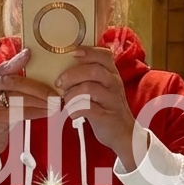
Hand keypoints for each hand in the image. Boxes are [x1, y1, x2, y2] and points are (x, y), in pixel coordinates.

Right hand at [0, 49, 56, 168]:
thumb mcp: (1, 96)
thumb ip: (13, 84)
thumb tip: (41, 75)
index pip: (5, 67)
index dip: (18, 60)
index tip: (30, 53)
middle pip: (14, 82)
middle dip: (38, 87)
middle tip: (55, 93)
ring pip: (19, 97)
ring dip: (40, 101)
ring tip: (55, 103)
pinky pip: (19, 112)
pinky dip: (36, 112)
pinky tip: (46, 112)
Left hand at [55, 47, 137, 169]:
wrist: (124, 132)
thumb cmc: (106, 107)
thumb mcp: (103, 87)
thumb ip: (89, 75)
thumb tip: (62, 66)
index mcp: (112, 74)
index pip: (104, 55)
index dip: (88, 52)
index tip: (72, 53)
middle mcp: (114, 84)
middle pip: (93, 70)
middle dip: (72, 75)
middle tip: (60, 84)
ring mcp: (111, 100)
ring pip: (89, 88)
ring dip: (71, 93)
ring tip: (67, 100)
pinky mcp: (106, 116)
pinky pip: (87, 108)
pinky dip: (75, 109)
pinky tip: (73, 113)